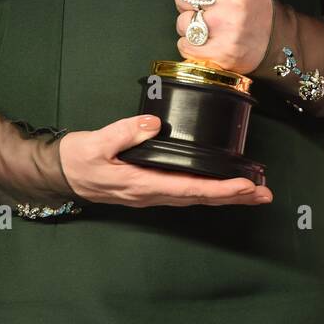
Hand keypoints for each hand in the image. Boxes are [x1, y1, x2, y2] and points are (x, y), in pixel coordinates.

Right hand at [58, 116, 272, 207]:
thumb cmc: (76, 159)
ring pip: (195, 199)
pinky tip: (219, 187)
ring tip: (252, 191)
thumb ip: (125, 132)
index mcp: (141, 184)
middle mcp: (150, 194)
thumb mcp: (96, 142)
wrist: (59, 173)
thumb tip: (156, 123)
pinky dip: (208, 191)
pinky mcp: (148, 188)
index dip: (221, 189)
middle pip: (200, 200)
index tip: (245, 185)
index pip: (190, 190)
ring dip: (225, 196)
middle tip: (265, 193)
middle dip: (234, 197)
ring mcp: (150, 194)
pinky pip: (185, 193)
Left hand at [174, 0, 274, 73]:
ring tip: (214, 26)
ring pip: (182, 23)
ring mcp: (226, 28)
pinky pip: (184, 46)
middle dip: (193, 3)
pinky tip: (212, 42)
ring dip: (192, 27)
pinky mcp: (220, 53)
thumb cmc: (248, 0)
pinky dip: (193, 47)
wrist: (274, 40)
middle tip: (214, 7)